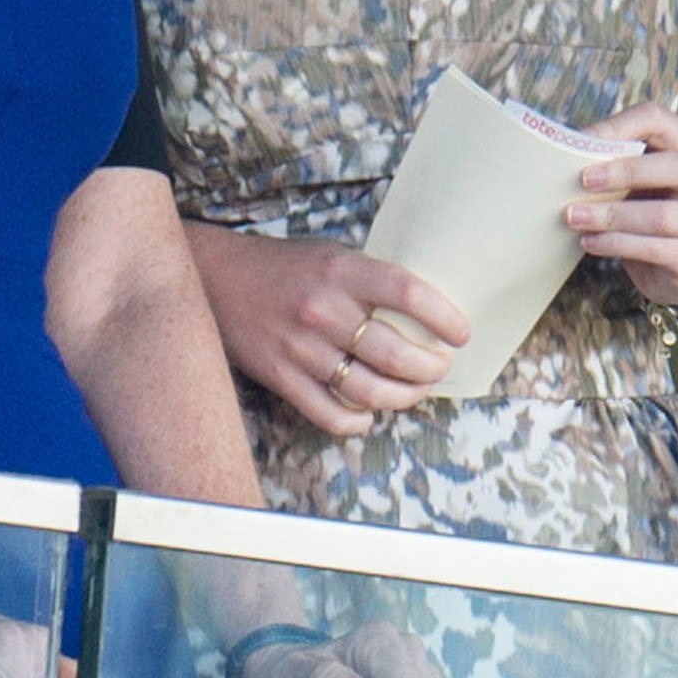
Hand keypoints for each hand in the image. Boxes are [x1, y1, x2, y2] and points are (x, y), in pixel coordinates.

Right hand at [188, 225, 471, 438]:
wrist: (215, 278)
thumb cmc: (283, 267)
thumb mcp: (330, 256)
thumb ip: (370, 281)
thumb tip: (426, 316)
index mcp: (340, 270)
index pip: (407, 292)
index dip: (443, 317)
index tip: (461, 334)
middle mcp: (323, 309)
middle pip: (396, 355)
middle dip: (431, 370)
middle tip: (438, 367)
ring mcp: (300, 347)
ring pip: (370, 391)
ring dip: (403, 398)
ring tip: (411, 391)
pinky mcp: (280, 376)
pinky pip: (331, 414)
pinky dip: (358, 421)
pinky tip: (367, 413)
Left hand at [568, 103, 677, 306]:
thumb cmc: (645, 206)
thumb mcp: (631, 177)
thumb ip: (608, 160)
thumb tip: (558, 151)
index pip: (658, 119)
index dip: (619, 126)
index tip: (581, 140)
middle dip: (627, 171)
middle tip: (583, 180)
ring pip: (662, 216)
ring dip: (612, 216)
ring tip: (574, 217)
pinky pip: (655, 249)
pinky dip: (616, 244)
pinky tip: (589, 242)